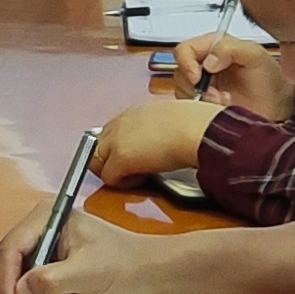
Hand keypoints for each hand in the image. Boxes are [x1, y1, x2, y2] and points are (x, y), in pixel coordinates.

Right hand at [0, 215, 169, 293]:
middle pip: (5, 266)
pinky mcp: (48, 276)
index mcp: (47, 218)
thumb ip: (52, 280)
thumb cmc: (125, 263)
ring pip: (15, 286)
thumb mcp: (89, 271)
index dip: (6, 278)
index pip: (10, 247)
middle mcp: (39, 234)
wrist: (147, 277)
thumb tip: (21, 291)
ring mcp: (43, 256)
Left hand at [91, 95, 221, 182]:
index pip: (114, 129)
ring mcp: (117, 139)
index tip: (134, 154)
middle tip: (129, 169)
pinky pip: (108, 177)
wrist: (198, 130)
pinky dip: (121, 182)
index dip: (120, 145)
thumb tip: (165, 138)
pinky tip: (140, 179)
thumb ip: (161, 127)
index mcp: (136, 111)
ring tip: (134, 175)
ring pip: (96, 159)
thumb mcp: (174, 119)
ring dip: (112, 170)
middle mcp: (122, 122)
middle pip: (97, 143)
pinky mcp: (120, 158)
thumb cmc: (198, 125)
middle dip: (109, 158)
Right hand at [169, 36, 293, 119]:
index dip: (186, 62)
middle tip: (216, 95)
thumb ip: (231, 48)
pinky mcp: (203, 105)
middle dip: (195, 86)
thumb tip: (208, 61)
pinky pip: (189, 108)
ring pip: (183, 91)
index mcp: (214, 47)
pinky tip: (222, 109)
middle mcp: (204, 65)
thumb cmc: (270, 79)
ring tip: (224, 102)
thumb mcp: (255, 56)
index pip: (185, 50)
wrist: (279, 108)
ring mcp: (203, 86)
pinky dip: (203, 110)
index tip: (198, 77)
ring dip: (201, 99)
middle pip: (180, 72)